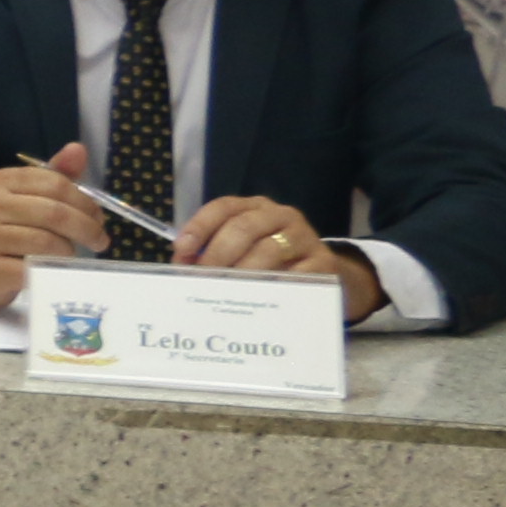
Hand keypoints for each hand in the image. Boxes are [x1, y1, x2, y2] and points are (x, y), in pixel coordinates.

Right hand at [0, 141, 114, 309]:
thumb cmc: (10, 227)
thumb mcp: (31, 197)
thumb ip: (57, 176)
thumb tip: (78, 148)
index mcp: (3, 180)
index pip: (56, 184)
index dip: (85, 202)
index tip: (99, 217)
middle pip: (54, 213)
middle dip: (87, 228)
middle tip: (100, 241)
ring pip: (46, 242)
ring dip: (69, 250)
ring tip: (73, 254)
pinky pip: (33, 267)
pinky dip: (51, 269)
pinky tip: (54, 268)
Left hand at [174, 193, 381, 320]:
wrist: (323, 271)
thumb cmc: (272, 259)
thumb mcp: (243, 249)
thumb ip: (213, 251)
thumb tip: (182, 265)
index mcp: (255, 207)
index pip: (223, 207)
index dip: (200, 227)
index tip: (182, 250)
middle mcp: (280, 215)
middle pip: (243, 227)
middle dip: (217, 253)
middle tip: (203, 277)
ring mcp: (304, 237)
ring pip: (267, 250)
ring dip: (242, 272)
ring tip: (226, 290)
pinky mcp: (323, 262)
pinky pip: (294, 274)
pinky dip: (273, 286)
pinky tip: (259, 298)